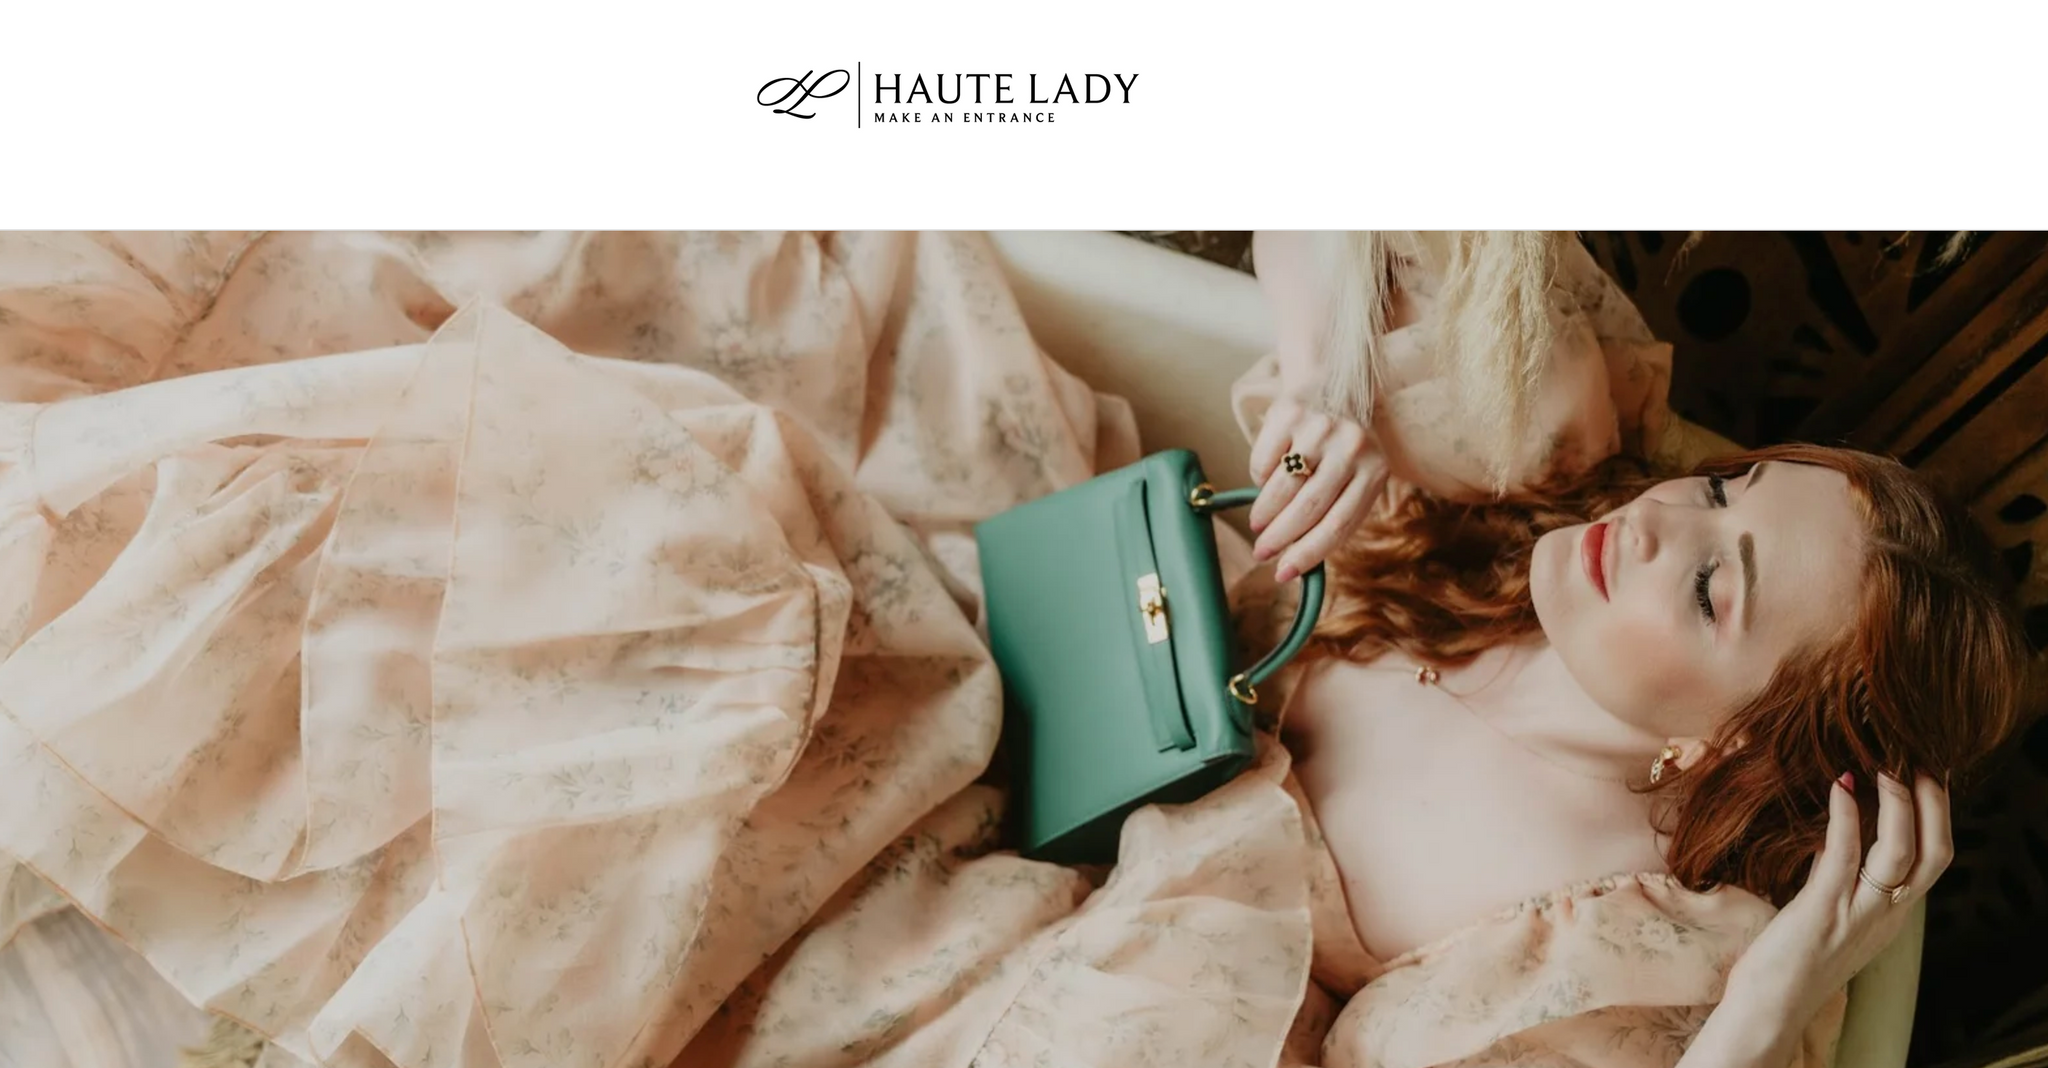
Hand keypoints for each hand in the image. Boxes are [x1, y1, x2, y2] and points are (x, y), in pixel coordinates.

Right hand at [1246, 396, 1388, 582]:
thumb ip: (1333, 515)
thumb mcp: (1353, 478)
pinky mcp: (1290, 413)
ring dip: (1264, 515)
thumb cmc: (1341, 450)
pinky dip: (1259, 478)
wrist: (1331, 384)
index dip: (1307, 554)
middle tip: (1262, 553)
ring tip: (1259, 524)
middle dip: (1279, 539)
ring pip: (1281, 488)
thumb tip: (1295, 566)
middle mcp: (1351, 446)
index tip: (1283, 574)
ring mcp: (1320, 427)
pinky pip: (1263, 462)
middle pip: (1307, 509)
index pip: (1338, 525)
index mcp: (1375, 471)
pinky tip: (1266, 480)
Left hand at [1726, 772, 1951, 1023]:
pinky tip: (1840, 787)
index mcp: (1892, 912)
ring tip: (1886, 764)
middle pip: (1935, 852)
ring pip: (1902, 854)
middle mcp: (1886, 913)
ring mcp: (1858, 913)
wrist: (1770, 1008)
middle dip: (1934, 802)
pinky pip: (1845, 858)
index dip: (1936, 813)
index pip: (1934, 857)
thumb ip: (1838, 875)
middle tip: (1918, 756)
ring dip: (1899, 804)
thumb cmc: (1792, 958)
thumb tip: (1838, 829)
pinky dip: (1847, 819)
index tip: (1924, 771)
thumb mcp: (1828, 910)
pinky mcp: (1823, 912)